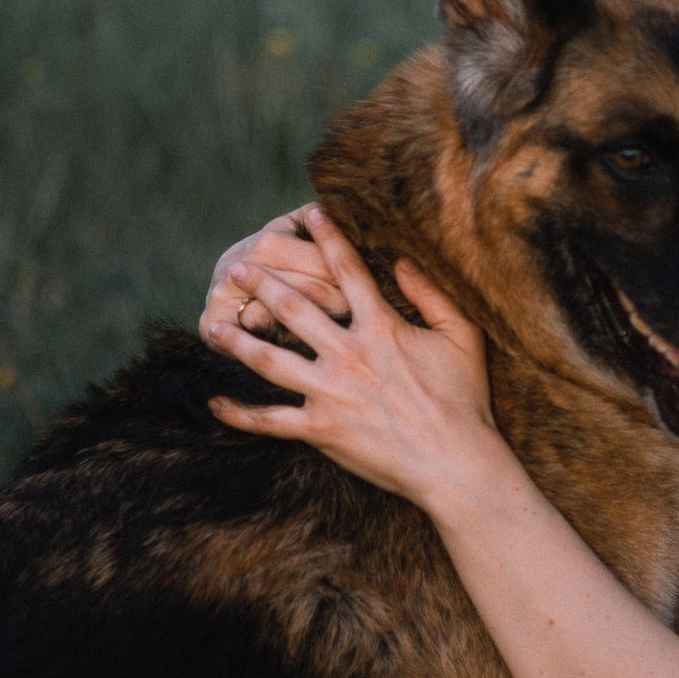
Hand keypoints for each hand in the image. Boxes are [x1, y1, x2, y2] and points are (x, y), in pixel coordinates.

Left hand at [205, 209, 509, 507]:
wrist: (455, 463)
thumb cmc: (463, 400)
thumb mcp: (462, 337)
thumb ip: (433, 294)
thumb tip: (405, 260)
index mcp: (381, 327)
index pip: (347, 271)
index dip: (328, 238)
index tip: (308, 214)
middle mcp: (347, 354)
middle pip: (293, 308)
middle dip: (262, 284)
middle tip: (236, 268)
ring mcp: (329, 392)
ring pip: (269, 360)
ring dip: (237, 340)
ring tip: (214, 323)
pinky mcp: (319, 430)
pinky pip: (270, 421)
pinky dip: (239, 414)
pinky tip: (216, 402)